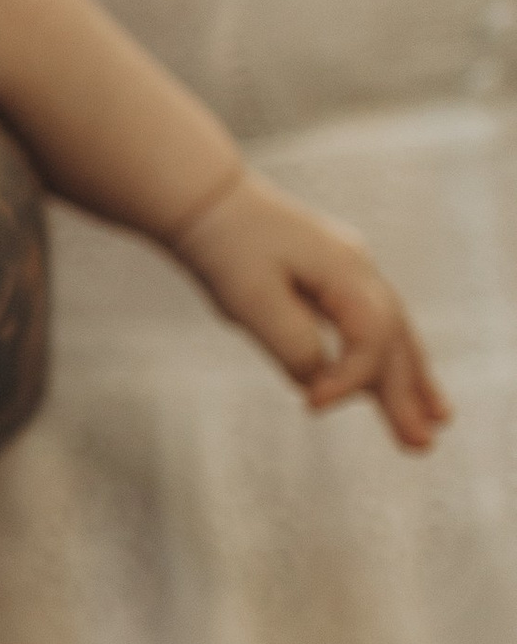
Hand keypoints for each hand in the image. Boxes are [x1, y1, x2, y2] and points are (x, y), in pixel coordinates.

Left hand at [174, 171, 449, 450]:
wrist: (206, 198)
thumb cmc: (225, 245)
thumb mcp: (251, 300)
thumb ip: (291, 343)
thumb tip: (317, 382)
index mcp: (344, 271)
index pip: (371, 339)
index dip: (350, 379)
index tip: (311, 407)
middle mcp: (358, 269)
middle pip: (395, 340)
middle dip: (407, 394)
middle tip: (421, 445)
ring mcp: (349, 271)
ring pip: (392, 333)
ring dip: (410, 379)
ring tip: (437, 422)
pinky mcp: (331, 278)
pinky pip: (371, 325)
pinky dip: (385, 357)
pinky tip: (395, 385)